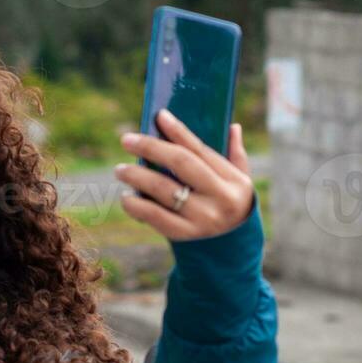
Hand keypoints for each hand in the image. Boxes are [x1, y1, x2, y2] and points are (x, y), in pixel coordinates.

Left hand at [115, 108, 254, 240]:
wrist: (231, 246)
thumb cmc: (229, 201)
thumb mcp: (241, 179)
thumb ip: (236, 153)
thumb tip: (233, 126)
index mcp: (232, 180)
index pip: (200, 149)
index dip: (178, 131)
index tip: (159, 116)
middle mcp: (219, 198)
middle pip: (181, 164)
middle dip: (151, 147)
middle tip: (126, 140)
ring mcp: (202, 219)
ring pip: (164, 190)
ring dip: (137, 176)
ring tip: (120, 170)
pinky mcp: (185, 235)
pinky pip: (155, 218)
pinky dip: (137, 206)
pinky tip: (126, 198)